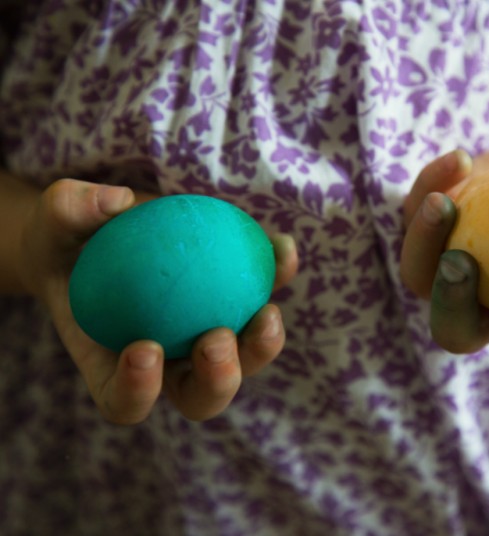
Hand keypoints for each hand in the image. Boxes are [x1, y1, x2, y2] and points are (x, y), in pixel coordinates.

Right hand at [19, 179, 297, 422]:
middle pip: (200, 396)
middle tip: (216, 338)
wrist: (101, 229)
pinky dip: (277, 276)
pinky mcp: (237, 303)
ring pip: (244, 361)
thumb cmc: (68, 236)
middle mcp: (168, 364)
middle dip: (216, 380)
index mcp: (115, 366)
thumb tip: (117, 202)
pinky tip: (283, 247)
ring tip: (267, 312)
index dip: (138, 391)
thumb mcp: (54, 220)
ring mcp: (206, 338)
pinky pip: (263, 297)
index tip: (143, 348)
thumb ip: (70, 210)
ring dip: (262, 346)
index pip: (124, 401)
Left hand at [400, 144, 488, 365]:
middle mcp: (482, 308)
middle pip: (451, 326)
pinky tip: (461, 160)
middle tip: (459, 261)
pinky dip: (432, 185)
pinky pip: (415, 214)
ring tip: (444, 202)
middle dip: (448, 302)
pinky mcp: (429, 228)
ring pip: (416, 270)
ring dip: (422, 241)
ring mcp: (446, 270)